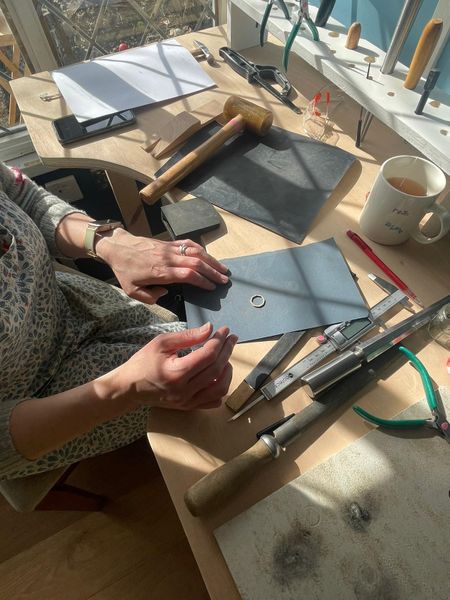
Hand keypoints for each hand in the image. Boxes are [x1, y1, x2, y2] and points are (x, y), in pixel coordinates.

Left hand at [96, 229, 228, 302]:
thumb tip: (165, 293)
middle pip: (196, 263)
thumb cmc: (125, 270)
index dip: (203, 281)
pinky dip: (200, 250)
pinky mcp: (168, 243)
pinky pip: (188, 244)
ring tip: (222, 268)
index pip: (188, 275)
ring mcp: (169, 249)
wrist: (117, 248)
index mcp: (161, 272)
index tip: (212, 287)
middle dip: (213, 272)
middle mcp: (168, 259)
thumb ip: (150, 297)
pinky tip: (207, 256)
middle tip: (224, 279)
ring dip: (211, 260)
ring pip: (195, 252)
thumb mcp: (132, 291)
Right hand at [109, 323, 236, 409]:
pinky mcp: (188, 407)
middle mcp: (184, 390)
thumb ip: (187, 336)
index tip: (225, 330)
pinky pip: (213, 401)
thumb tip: (210, 329)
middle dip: (227, 351)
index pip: (207, 355)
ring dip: (227, 371)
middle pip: (216, 369)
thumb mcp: (161, 343)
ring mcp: (187, 401)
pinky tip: (219, 375)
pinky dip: (221, 388)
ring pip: (219, 388)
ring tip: (226, 357)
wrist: (129, 387)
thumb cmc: (143, 362)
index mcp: (176, 372)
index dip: (219, 341)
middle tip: (231, 338)